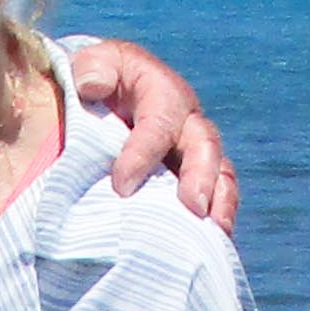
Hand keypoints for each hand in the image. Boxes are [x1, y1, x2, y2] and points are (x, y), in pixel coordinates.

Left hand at [64, 39, 236, 231]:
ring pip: (220, 174)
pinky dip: (216, 219)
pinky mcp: (194, 178)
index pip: (160, 121)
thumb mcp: (88, 65)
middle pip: (204, 146)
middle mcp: (186, 120)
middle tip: (192, 208)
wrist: (99, 99)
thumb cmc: (91, 84)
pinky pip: (216, 198)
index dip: (144, 153)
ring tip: (216, 232)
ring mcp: (194, 151)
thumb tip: (92, 85)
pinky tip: (208, 245)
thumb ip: (90, 68)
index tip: (121, 185)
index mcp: (161, 90)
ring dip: (221, 203)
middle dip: (201, 177)